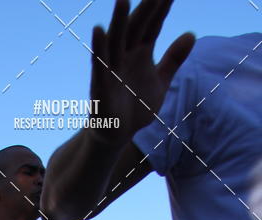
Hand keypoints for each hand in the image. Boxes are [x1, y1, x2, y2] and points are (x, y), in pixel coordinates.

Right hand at [89, 0, 194, 143]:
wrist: (117, 135)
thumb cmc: (136, 108)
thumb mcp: (160, 82)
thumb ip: (173, 59)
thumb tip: (191, 34)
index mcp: (141, 54)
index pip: (153, 26)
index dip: (162, 9)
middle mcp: (126, 56)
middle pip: (137, 28)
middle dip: (145, 9)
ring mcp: (111, 68)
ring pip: (116, 41)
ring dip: (119, 21)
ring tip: (123, 0)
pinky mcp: (100, 85)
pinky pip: (99, 64)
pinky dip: (98, 47)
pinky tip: (98, 30)